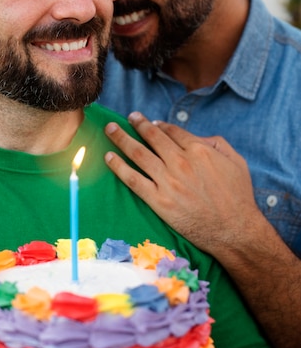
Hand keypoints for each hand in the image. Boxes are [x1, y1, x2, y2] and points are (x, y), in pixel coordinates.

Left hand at [104, 111, 260, 257]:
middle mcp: (180, 161)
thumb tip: (197, 137)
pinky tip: (108, 158)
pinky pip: (132, 179)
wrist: (234, 230)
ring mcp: (167, 181)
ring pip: (137, 153)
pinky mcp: (158, 201)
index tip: (150, 123)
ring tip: (110, 129)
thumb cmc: (238, 197)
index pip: (171, 131)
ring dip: (121, 138)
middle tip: (128, 117)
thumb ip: (216, 143)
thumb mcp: (236, 161)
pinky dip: (118, 167)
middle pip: (151, 137)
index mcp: (198, 149)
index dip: (158, 125)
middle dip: (136, 123)